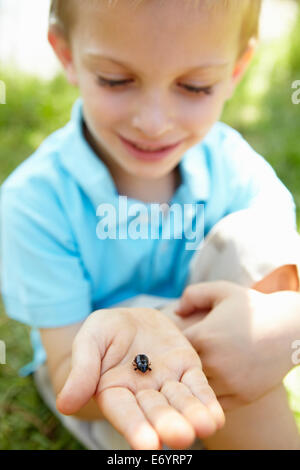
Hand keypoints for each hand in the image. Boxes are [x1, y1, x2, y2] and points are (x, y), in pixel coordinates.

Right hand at [56, 307, 224, 449]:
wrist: (133, 317)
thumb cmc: (106, 330)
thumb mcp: (89, 339)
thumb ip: (82, 369)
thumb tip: (65, 404)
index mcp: (113, 392)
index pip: (124, 412)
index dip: (135, 428)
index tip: (147, 445)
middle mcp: (142, 395)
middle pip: (156, 412)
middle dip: (168, 424)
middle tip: (181, 436)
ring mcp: (166, 383)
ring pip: (180, 403)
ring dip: (192, 416)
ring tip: (204, 426)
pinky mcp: (187, 370)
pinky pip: (198, 387)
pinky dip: (206, 401)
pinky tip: (215, 416)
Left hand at [175, 281, 299, 410]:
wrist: (290, 327)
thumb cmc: (253, 307)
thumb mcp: (222, 291)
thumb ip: (193, 295)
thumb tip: (175, 312)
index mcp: (203, 336)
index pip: (172, 348)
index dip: (170, 346)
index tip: (175, 343)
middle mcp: (213, 362)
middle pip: (181, 371)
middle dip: (179, 366)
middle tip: (182, 360)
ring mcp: (229, 382)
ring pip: (197, 389)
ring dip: (194, 383)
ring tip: (199, 371)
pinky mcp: (242, 396)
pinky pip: (215, 402)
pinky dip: (211, 395)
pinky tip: (214, 381)